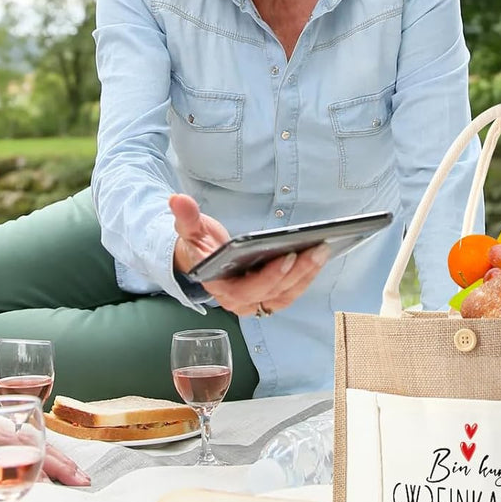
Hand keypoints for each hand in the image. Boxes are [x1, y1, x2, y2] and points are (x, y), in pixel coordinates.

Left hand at [0, 410, 89, 491]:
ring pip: (40, 447)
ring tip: (81, 478)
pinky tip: (65, 470)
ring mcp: (5, 439)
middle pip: (37, 448)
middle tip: (81, 482)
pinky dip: (53, 458)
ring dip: (62, 462)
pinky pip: (35, 449)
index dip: (35, 470)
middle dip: (61, 465)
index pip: (16, 455)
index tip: (52, 484)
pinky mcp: (6, 444)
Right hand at [170, 193, 329, 317]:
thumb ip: (185, 217)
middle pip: (272, 293)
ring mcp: (255, 301)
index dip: (270, 277)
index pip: (247, 290)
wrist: (201, 258)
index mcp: (219, 288)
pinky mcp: (268, 296)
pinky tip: (319, 258)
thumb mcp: (189, 229)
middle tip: (316, 249)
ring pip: (285, 295)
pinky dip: (306, 277)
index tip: (287, 256)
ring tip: (322, 250)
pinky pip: (290, 293)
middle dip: (297, 272)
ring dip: (306, 275)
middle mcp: (238, 301)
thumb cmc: (198, 245)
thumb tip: (177, 200)